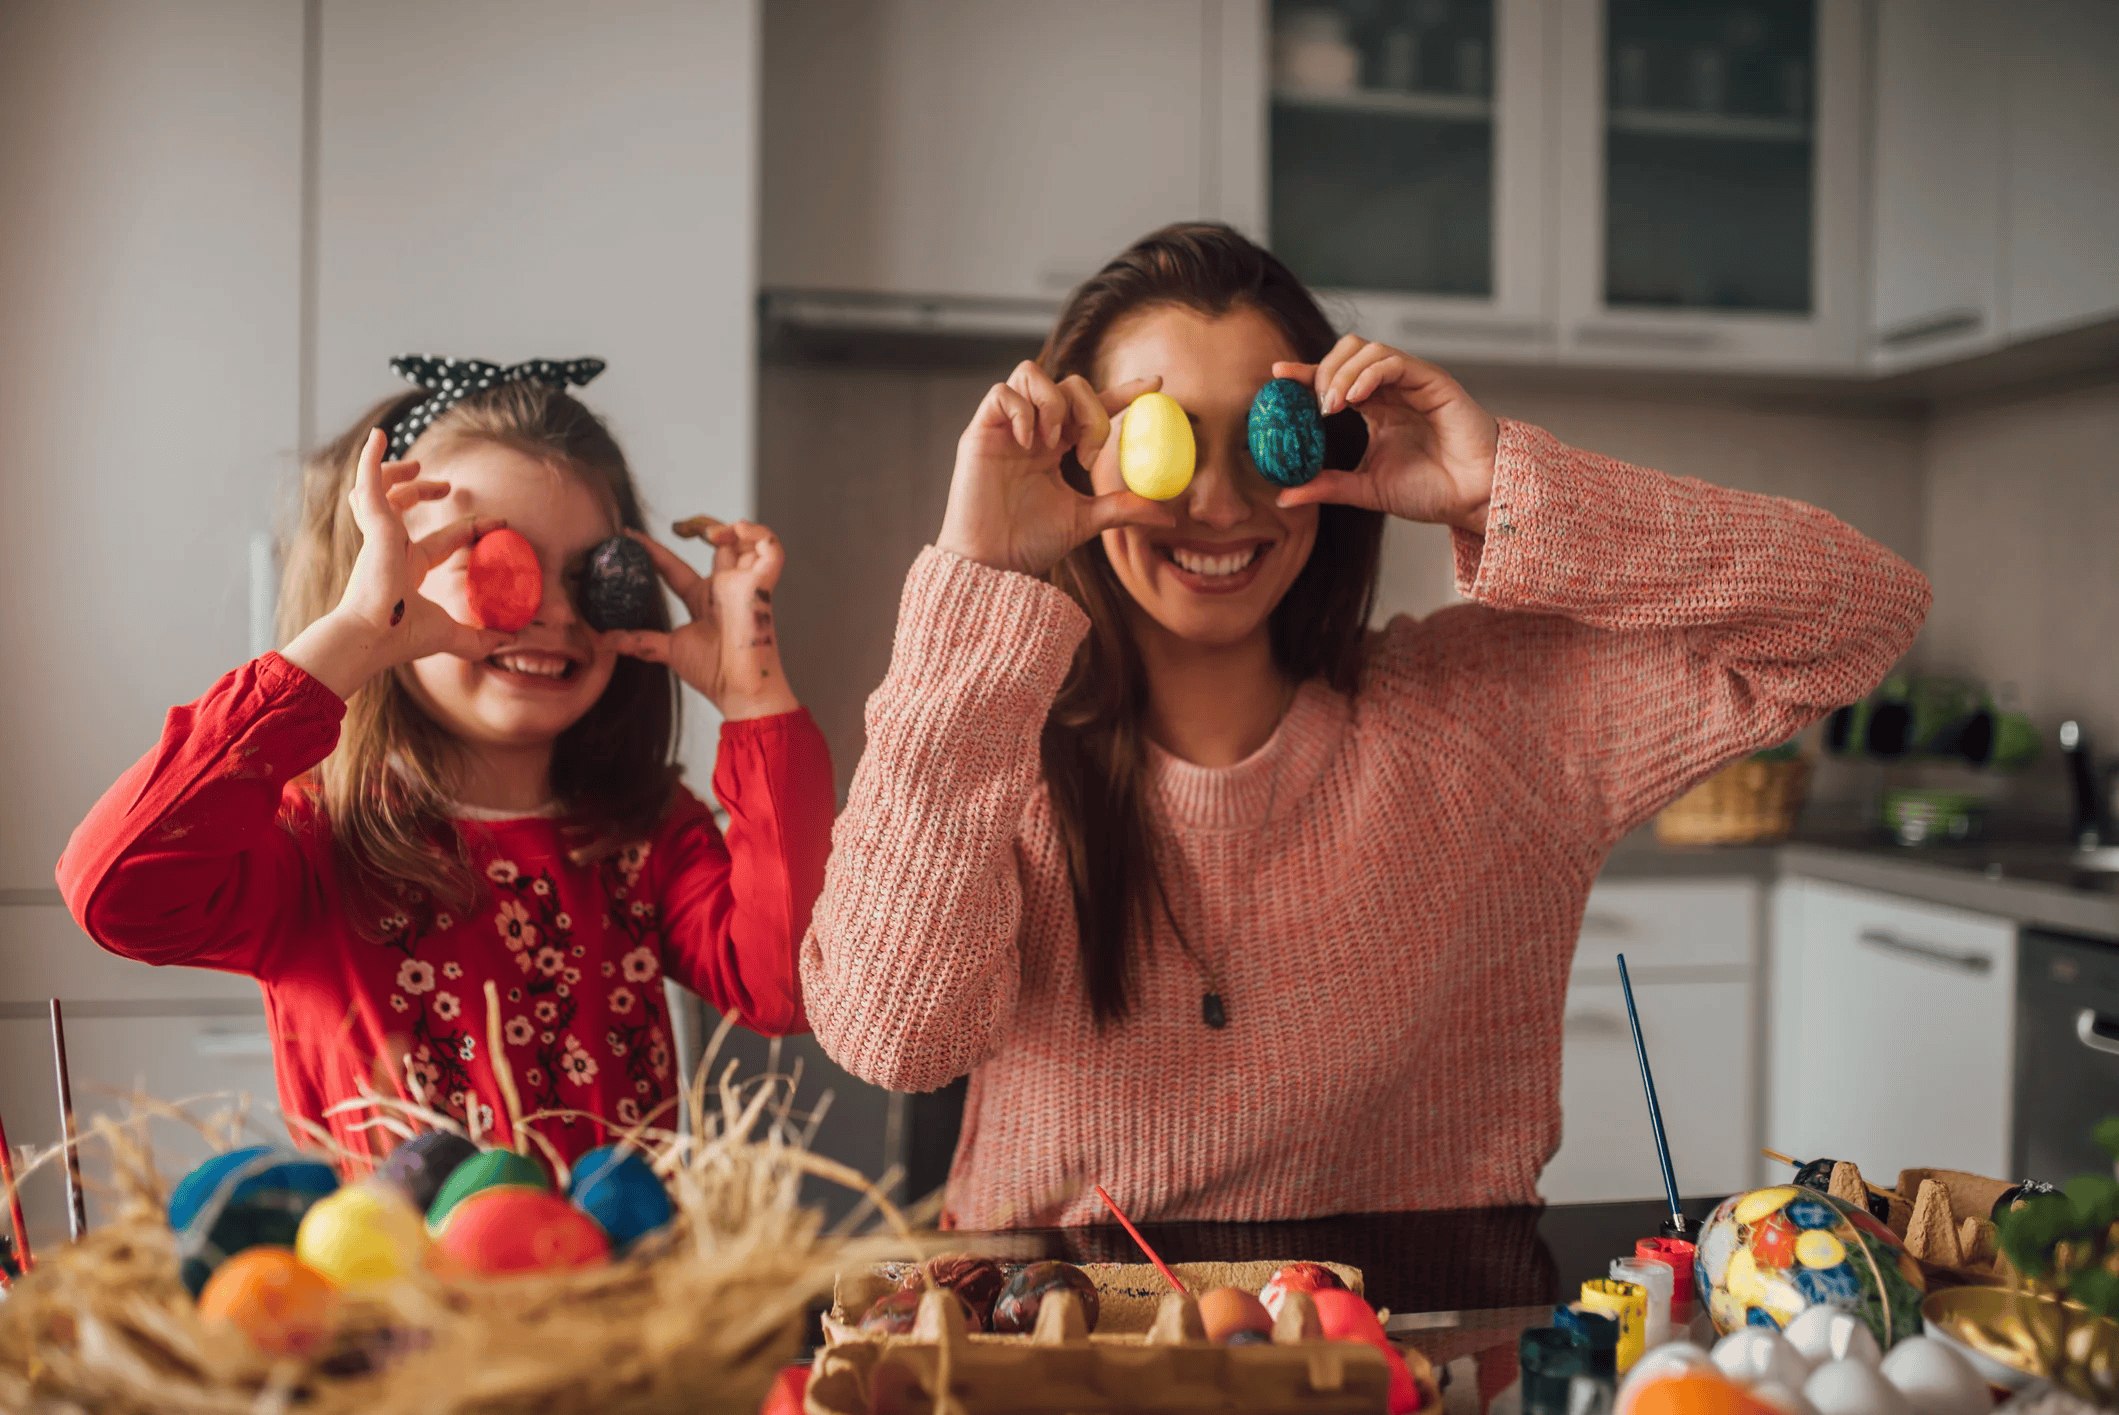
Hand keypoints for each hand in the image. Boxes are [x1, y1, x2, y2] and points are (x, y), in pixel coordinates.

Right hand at [281, 429, 513, 698]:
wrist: (372, 636)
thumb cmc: (400, 636)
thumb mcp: (449, 634)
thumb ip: (478, 639)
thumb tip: (510, 640)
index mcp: (405, 569)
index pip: (438, 541)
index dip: (468, 530)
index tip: (497, 522)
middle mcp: (388, 549)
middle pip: (401, 509)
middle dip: (422, 493)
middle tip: (446, 486)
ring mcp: (378, 535)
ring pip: (379, 491)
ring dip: (396, 472)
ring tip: (416, 463)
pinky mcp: (374, 524)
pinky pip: (368, 481)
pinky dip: (370, 458)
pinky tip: (380, 434)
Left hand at [600, 520, 798, 721]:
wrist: (740, 688)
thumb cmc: (713, 674)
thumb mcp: (667, 650)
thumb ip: (638, 641)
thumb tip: (602, 641)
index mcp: (701, 599)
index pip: (673, 566)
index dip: (653, 550)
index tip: (630, 535)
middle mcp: (723, 588)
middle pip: (717, 547)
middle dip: (704, 529)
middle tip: (684, 526)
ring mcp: (744, 584)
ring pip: (746, 542)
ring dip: (730, 530)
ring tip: (714, 534)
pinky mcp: (763, 583)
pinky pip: (771, 549)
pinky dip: (758, 534)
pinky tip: (738, 530)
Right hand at [936, 361, 1176, 576]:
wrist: (993, 563)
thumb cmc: (1030, 543)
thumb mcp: (1085, 521)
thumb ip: (1122, 508)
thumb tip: (1167, 513)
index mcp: (1057, 445)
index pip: (1092, 406)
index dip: (1123, 391)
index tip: (1155, 385)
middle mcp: (1033, 430)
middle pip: (1068, 383)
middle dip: (1089, 408)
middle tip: (1087, 452)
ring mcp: (1006, 427)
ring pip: (1032, 373)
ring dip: (1054, 401)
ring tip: (1053, 441)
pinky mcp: (980, 431)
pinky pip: (1002, 393)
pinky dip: (1022, 410)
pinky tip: (1028, 442)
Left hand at [1272, 337, 1498, 532]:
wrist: (1473, 498)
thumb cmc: (1431, 491)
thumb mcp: (1365, 489)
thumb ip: (1326, 486)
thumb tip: (1283, 495)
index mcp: (1376, 407)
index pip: (1333, 377)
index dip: (1304, 372)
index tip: (1277, 377)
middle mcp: (1392, 389)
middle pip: (1347, 351)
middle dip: (1322, 370)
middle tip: (1313, 405)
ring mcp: (1412, 382)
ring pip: (1368, 349)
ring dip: (1342, 373)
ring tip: (1331, 406)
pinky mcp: (1433, 380)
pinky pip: (1394, 361)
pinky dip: (1368, 374)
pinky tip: (1353, 400)